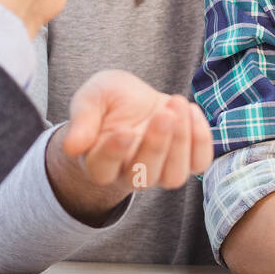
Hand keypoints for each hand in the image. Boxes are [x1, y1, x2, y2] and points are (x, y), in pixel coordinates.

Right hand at [47, 70, 213, 225]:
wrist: (134, 99)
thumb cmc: (109, 100)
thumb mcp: (92, 97)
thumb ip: (83, 118)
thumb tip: (73, 146)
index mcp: (97, 160)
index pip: (102, 168)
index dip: (114, 153)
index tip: (125, 130)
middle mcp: (127, 173)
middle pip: (141, 176)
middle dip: (156, 144)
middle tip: (163, 113)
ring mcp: (158, 171)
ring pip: (172, 176)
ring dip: (181, 143)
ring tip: (176, 105)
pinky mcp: (184, 161)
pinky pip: (198, 163)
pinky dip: (201, 141)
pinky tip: (191, 111)